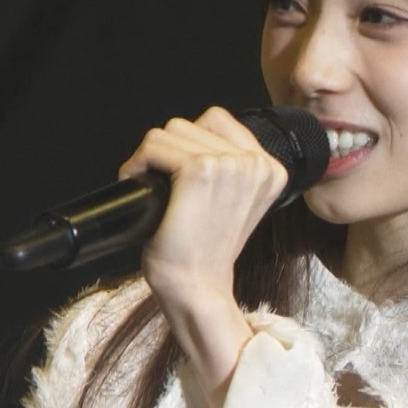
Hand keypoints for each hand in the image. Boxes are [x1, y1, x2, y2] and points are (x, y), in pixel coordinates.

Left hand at [117, 106, 288, 306]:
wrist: (197, 287)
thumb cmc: (206, 250)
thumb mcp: (236, 202)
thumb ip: (232, 168)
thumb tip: (195, 137)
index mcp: (270, 169)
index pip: (218, 120)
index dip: (190, 144)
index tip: (182, 177)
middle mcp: (255, 163)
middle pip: (190, 124)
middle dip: (168, 152)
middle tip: (162, 184)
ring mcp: (230, 164)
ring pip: (169, 131)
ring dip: (151, 157)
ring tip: (154, 186)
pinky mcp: (201, 170)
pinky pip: (154, 146)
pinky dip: (137, 165)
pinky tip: (140, 185)